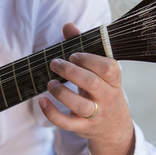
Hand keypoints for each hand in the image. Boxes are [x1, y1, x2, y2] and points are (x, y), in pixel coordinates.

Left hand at [39, 23, 134, 154]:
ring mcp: (96, 114)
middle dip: (70, 71)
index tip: (73, 54)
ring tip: (50, 82)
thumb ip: (84, 47)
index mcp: (114, 80)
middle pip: (92, 83)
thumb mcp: (99, 71)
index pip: (108, 67)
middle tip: (55, 63)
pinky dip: (51, 113)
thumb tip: (68, 26)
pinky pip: (66, 123)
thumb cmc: (102, 90)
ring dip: (61, 93)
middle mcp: (108, 97)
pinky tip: (42, 100)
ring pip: (80, 105)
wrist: (113, 126)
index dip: (89, 59)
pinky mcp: (84, 128)